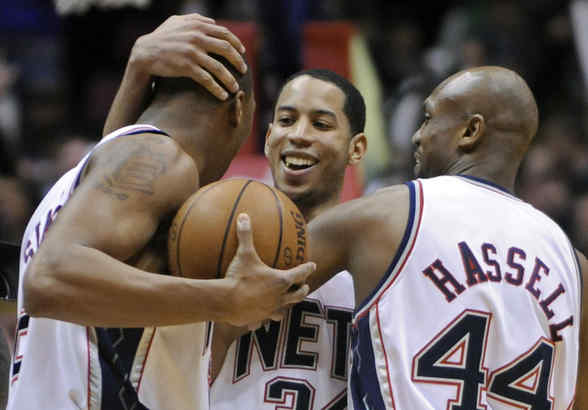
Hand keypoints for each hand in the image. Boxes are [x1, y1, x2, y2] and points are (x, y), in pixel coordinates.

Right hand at [129, 13, 246, 99]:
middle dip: (238, 61)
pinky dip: (217, 89)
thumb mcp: (177, 22)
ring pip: (219, 68)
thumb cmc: (162, 37)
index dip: (237, 43)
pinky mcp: (186, 67)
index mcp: (197, 25)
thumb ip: (195, 19)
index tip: (243, 53)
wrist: (145, 53)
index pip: (225, 33)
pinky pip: (207, 80)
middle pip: (226, 49)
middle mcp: (196, 37)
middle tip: (244, 71)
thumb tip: (213, 22)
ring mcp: (192, 52)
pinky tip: (223, 96)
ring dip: (230, 79)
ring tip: (235, 88)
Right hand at [223, 214, 314, 326]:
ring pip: (283, 310)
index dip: (308, 268)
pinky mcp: (258, 319)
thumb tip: (244, 216)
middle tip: (304, 286)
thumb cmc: (238, 277)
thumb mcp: (243, 254)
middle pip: (297, 295)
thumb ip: (246, 235)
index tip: (313, 265)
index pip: (300, 273)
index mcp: (280, 281)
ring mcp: (269, 310)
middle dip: (302, 290)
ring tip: (286, 303)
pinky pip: (262, 320)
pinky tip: (258, 320)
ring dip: (286, 306)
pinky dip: (262, 319)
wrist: (225, 302)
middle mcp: (279, 297)